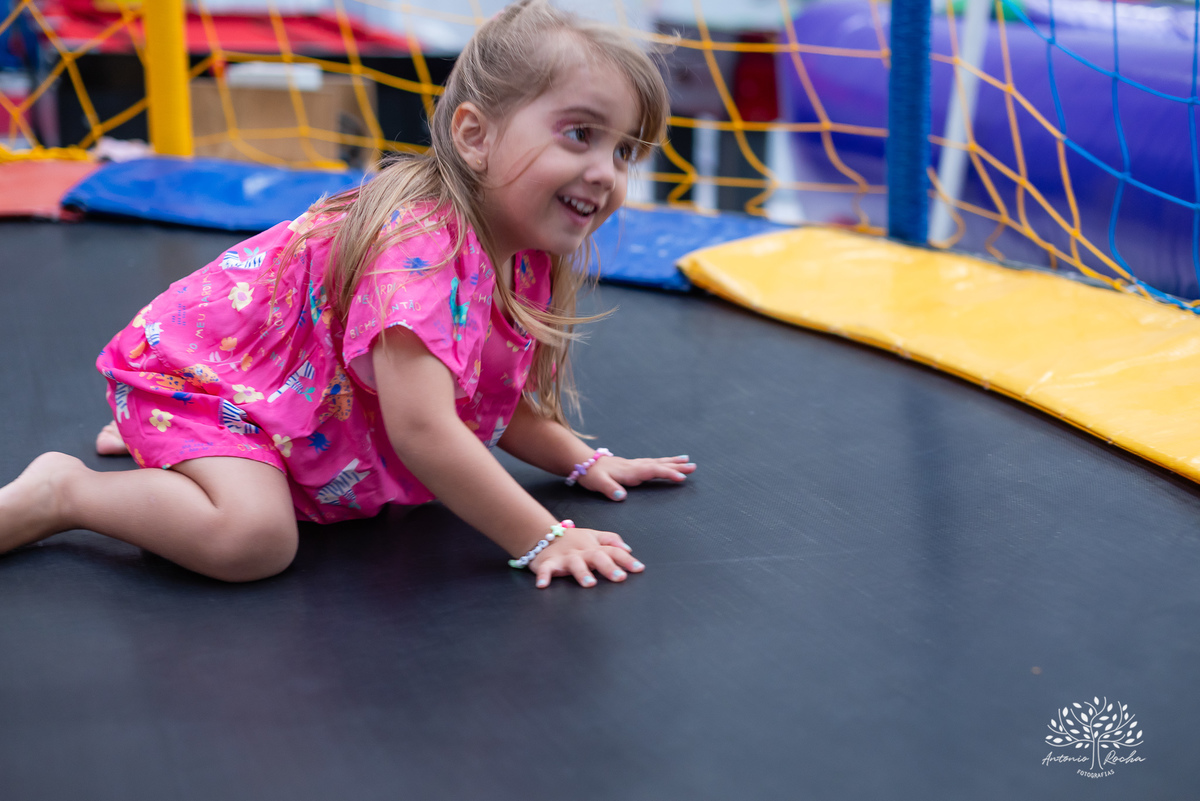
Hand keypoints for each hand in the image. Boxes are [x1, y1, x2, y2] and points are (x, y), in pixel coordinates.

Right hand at [528, 527, 643, 588]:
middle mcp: (582, 551)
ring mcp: (565, 557)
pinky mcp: (548, 562)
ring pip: (575, 563)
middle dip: (608, 567)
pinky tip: (542, 585)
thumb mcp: (594, 536)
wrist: (543, 534)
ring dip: (582, 573)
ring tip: (590, 584)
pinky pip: (545, 569)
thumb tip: (629, 550)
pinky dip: (543, 576)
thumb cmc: (573, 540)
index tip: (639, 569)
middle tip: (619, 577)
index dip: (626, 559)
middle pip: (597, 556)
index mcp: (594, 546)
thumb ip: (611, 541)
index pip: (613, 551)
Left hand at [577, 454, 695, 500]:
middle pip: (659, 465)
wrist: (582, 462)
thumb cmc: (590, 474)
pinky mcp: (632, 466)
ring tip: (687, 461)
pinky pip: (652, 463)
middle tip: (693, 466)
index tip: (681, 478)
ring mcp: (634, 465)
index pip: (652, 471)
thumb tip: (621, 496)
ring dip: (673, 462)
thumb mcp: (598, 483)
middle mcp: (635, 466)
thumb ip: (609, 489)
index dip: (667, 474)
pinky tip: (668, 462)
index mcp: (630, 471)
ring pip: (657, 462)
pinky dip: (663, 462)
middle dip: (677, 466)